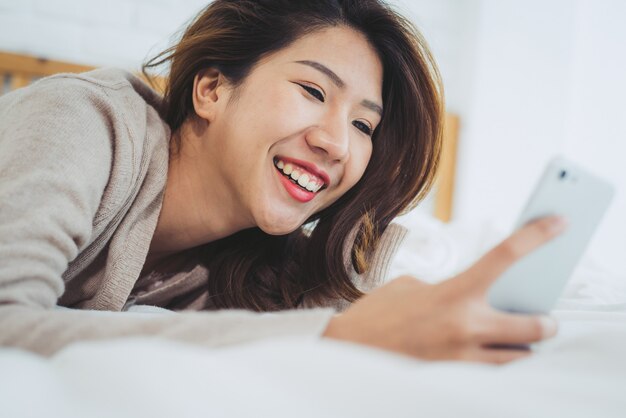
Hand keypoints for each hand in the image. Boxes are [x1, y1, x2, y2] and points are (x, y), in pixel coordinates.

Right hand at [322, 216, 566, 363]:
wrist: (348, 351)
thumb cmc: (377, 315)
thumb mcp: (411, 288)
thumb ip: (447, 289)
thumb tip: (472, 299)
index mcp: (454, 291)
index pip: (504, 255)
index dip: (538, 235)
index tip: (559, 223)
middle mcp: (466, 326)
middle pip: (534, 326)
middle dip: (545, 323)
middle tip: (542, 319)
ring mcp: (463, 358)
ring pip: (520, 359)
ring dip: (523, 349)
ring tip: (517, 342)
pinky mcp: (455, 380)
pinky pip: (493, 377)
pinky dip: (498, 367)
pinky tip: (490, 358)